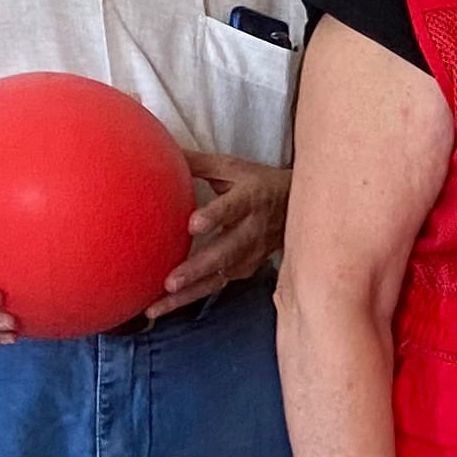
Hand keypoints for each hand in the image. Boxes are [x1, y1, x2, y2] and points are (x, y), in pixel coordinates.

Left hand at [159, 151, 285, 306]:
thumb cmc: (258, 184)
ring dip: (190, 293)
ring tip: (159, 306)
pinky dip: (192, 297)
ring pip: (220, 276)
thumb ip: (196, 163)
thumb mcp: (232, 168)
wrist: (299, 208)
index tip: (194, 224)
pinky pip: (218, 285)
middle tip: (170, 282)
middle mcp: (253, 230)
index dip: (216, 216)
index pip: (234, 208)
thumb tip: (157, 150)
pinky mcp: (246, 269)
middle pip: (226, 252)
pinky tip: (165, 307)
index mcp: (250, 199)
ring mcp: (252, 254)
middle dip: (198, 269)